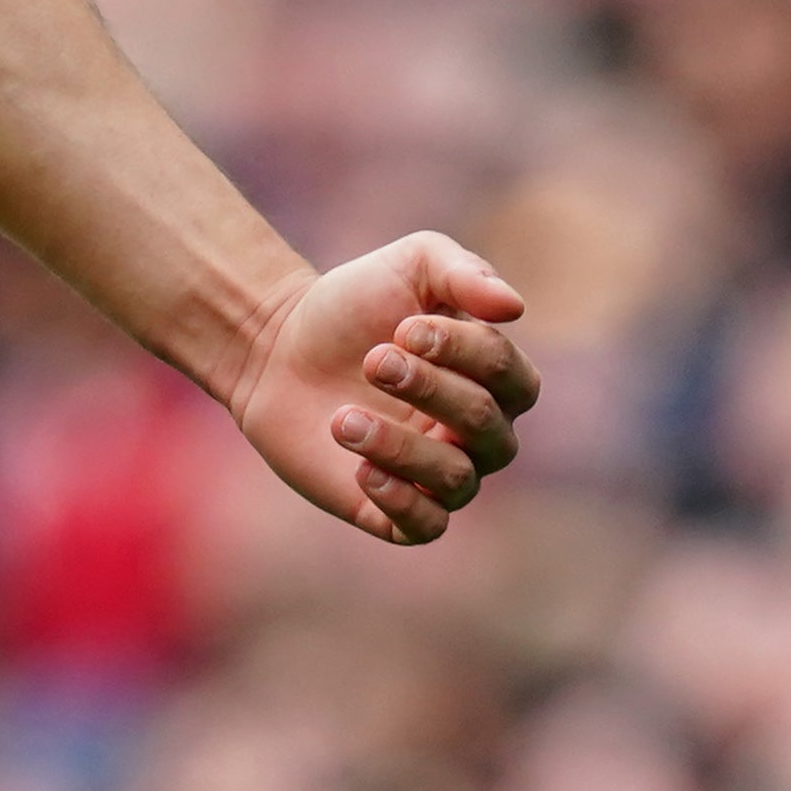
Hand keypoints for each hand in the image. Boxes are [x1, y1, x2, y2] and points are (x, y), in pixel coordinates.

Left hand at [223, 233, 543, 544]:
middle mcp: (475, 433)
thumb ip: (465, 273)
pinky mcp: (391, 508)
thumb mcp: (413, 264)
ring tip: (343, 419)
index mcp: (492, 378)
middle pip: (488, 429)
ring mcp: (435, 473)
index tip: (403, 327)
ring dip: (402, 447)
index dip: (466, 353)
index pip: (512, 378)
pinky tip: (362, 469)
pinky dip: (403, 501)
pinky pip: (427, 526)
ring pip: (457, 480)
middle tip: (373, 361)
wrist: (275, 344)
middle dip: (431, 392)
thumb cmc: (355, 303)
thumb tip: (515, 306)